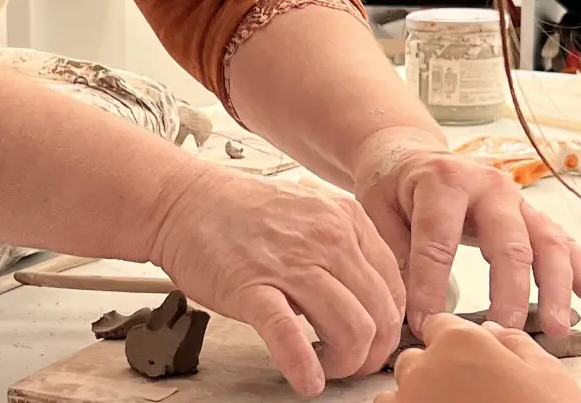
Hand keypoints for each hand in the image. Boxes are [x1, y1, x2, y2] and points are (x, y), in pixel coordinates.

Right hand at [147, 165, 406, 395]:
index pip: (396, 287)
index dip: (390, 326)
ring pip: (353, 328)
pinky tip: (306, 379)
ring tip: (327, 369)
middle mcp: (328, 238)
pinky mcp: (252, 287)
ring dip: (346, 364)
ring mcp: (291, 263)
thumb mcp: (312, 213)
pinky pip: (290, 336)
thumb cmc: (240, 214)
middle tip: (352, 365)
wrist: (184, 202)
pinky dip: (304, 367)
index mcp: (347, 220)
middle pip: (382, 313)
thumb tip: (371, 297)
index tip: (374, 341)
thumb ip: (345, 247)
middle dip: (373, 353)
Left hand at [354, 128, 580, 336]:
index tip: (427, 325)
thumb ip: (393, 253)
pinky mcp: (530, 213)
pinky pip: (561, 240)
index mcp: (444, 182)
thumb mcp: (376, 211)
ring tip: (555, 327)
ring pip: (547, 242)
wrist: (414, 156)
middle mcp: (488, 187)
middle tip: (502, 333)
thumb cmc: (394, 188)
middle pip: (508, 244)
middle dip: (508, 294)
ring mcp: (516, 199)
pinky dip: (577, 267)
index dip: (431, 287)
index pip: (440, 242)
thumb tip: (404, 307)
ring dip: (555, 287)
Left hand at [374, 314, 580, 402]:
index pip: (440, 325)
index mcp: (461, 344)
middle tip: (471, 395)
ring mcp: (409, 400)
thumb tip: (492, 331)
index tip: (471, 361)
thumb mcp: (547, 375)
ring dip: (421, 395)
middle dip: (438, 371)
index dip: (458, 345)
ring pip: (402, 388)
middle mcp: (426, 368)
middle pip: (418, 358)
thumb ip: (514, 343)